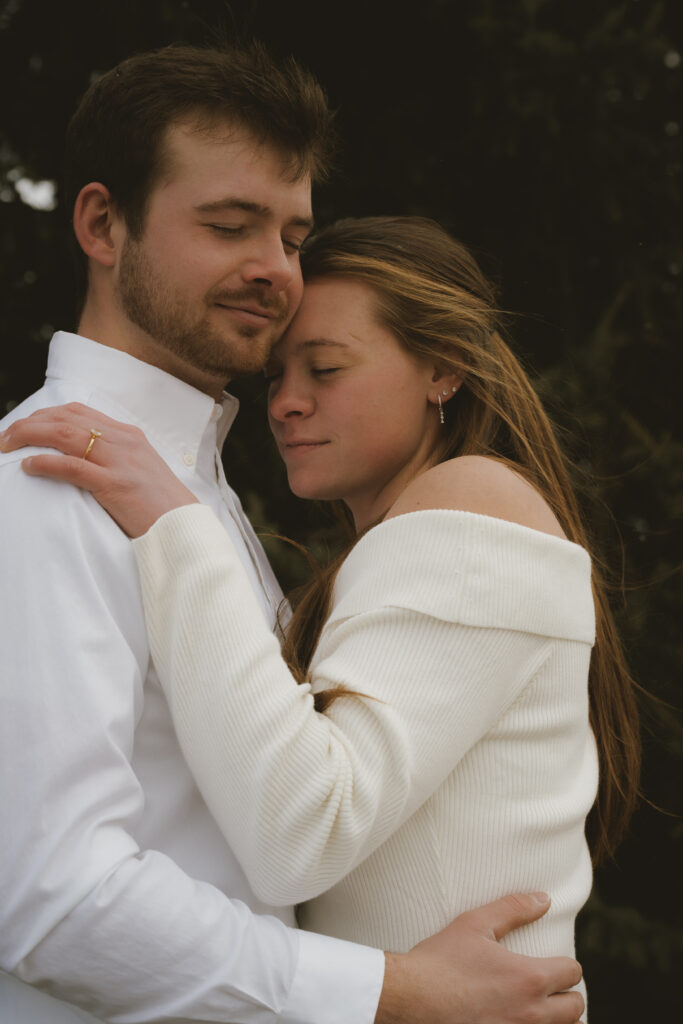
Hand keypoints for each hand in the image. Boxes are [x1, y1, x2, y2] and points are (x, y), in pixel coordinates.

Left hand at [0, 403, 197, 536]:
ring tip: (8, 446)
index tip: (25, 426)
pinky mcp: (116, 484)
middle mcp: (123, 441)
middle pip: (65, 418)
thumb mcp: (139, 471)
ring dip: (30, 437)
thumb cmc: (161, 506)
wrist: (184, 526)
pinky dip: (46, 462)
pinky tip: (29, 466)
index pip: (78, 411)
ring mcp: (120, 461)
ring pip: (65, 434)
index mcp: (128, 435)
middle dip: (30, 423)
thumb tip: (82, 460)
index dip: (45, 414)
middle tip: (6, 437)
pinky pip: (73, 466)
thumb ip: (115, 459)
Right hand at [377, 893, 583, 1023]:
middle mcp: (530, 1013)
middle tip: (549, 987)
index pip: (572, 972)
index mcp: (528, 978)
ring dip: (557, 1019)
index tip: (552, 963)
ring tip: (539, 1007)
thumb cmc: (441, 960)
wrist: (411, 998)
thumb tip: (544, 899)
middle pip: (576, 1008)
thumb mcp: (475, 924)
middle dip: (567, 994)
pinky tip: (519, 1018)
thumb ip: (513, 909)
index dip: (565, 964)